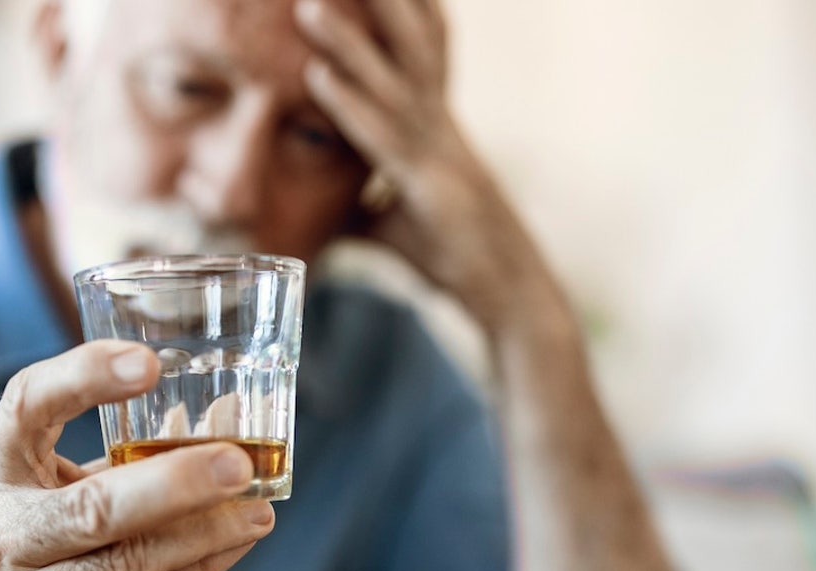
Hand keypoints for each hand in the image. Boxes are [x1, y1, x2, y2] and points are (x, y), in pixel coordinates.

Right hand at [0, 340, 274, 570]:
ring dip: (205, 532)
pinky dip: (202, 567)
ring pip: (130, 562)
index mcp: (2, 469)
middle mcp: (6, 534)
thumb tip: (231, 410)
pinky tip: (239, 541)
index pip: (27, 406)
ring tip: (257, 508)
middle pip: (93, 508)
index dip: (83, 377)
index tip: (148, 362)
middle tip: (237, 463)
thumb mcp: (68, 484)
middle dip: (173, 484)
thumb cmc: (50, 542)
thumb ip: (135, 450)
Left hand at [296, 0, 555, 331]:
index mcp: (435, 125)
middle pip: (408, 46)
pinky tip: (320, 77)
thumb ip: (357, 201)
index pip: (421, 48)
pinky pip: (384, 139)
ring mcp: (438, 154)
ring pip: (391, 83)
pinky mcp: (431, 190)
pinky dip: (351, 106)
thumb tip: (314, 204)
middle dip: (381, 4)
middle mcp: (439, 127)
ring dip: (349, 41)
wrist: (506, 296)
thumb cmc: (452, 256)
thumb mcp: (391, 220)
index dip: (403, 8)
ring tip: (309, 4)